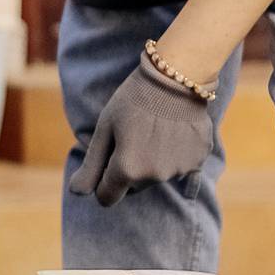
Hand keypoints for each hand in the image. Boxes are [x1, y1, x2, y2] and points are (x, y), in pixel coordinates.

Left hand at [67, 54, 215, 206]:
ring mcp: (179, 170)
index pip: (106, 197)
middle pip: (133, 187)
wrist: (176, 76)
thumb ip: (91, 165)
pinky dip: (174, 156)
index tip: (106, 160)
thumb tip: (77, 192)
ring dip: (151, 162)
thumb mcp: (105, 129)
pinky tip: (173, 132)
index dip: (102, 182)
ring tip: (154, 130)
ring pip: (156, 177)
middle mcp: (154, 176)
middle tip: (131, 137)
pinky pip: (180, 167)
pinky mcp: (197, 161)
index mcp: (127, 170)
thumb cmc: (134, 100)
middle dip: (128, 170)